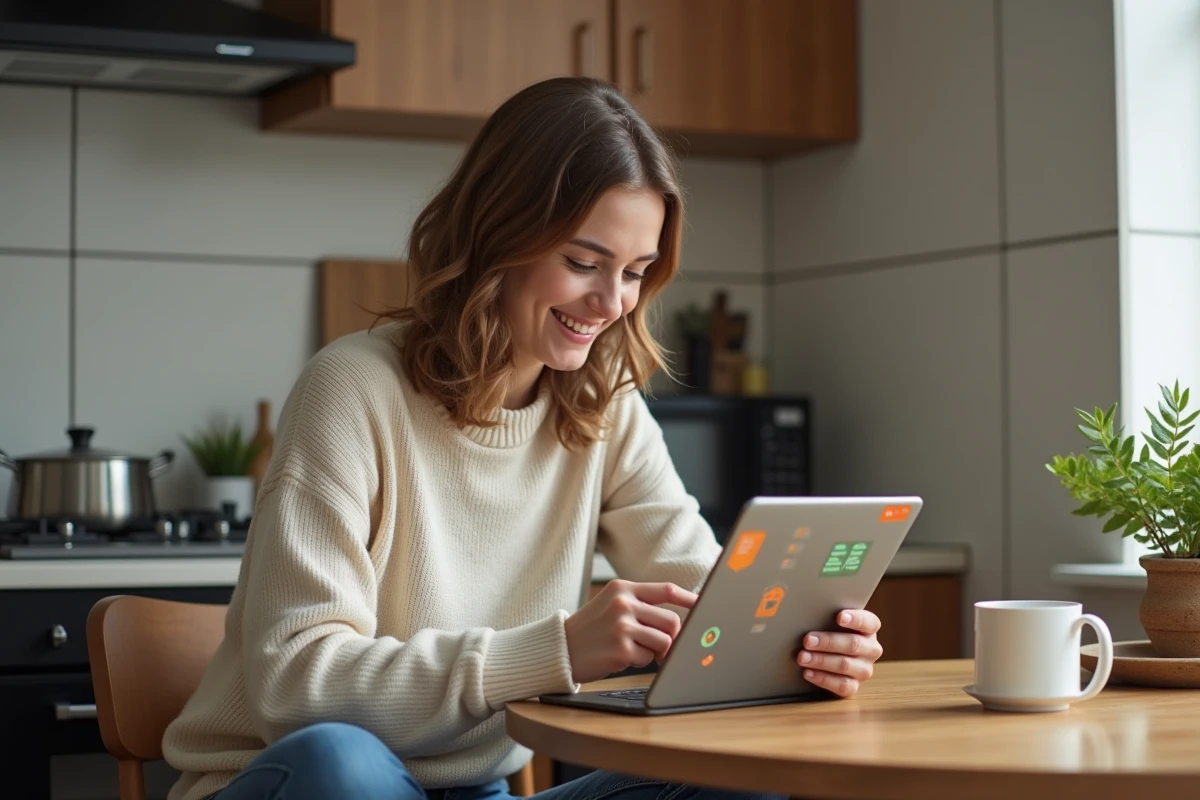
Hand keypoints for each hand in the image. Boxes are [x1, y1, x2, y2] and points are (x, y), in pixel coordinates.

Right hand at [564, 580, 697, 683]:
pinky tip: (620, 657)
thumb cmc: (591, 629)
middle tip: (663, 646)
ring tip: (636, 649)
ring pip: (664, 641)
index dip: (690, 599)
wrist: (560, 648)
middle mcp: (623, 604)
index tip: (705, 604)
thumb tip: (678, 622)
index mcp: (623, 588)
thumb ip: (641, 605)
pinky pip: (648, 658)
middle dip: (672, 637)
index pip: (666, 590)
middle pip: (672, 621)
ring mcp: (622, 626)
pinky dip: (640, 662)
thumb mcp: (611, 605)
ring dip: (655, 650)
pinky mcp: (621, 650)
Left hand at [796, 609, 882, 697]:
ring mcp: (864, 669)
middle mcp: (871, 649)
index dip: (855, 619)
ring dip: (821, 661)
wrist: (829, 657)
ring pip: (845, 665)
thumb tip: (805, 611)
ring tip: (802, 657)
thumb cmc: (829, 632)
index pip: (869, 622)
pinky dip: (823, 679)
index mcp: (869, 629)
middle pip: (853, 644)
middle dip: (828, 642)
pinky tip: (808, 672)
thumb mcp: (831, 621)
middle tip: (807, 640)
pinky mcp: (855, 686)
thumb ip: (826, 615)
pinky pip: (842, 685)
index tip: (839, 617)